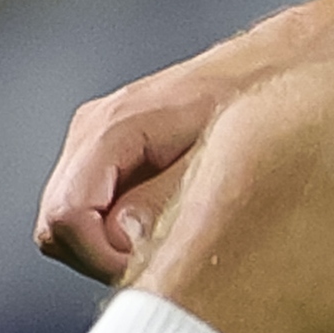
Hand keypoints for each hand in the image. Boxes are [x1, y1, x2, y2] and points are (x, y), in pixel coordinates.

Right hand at [34, 57, 244, 284]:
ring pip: (69, 229)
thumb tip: (124, 240)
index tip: (150, 267)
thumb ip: (167, 199)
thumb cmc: (257, 101)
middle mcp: (92, 133)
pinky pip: (91, 215)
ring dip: (110, 249)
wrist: (274, 66)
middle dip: (104, 258)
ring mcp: (95, 145)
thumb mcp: (224, 155)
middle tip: (163, 259)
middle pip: (59, 229)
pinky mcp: (108, 159)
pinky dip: (118, 235)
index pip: (66, 215)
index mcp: (115, 126)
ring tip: (169, 239)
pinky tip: (165, 225)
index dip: (101, 256)